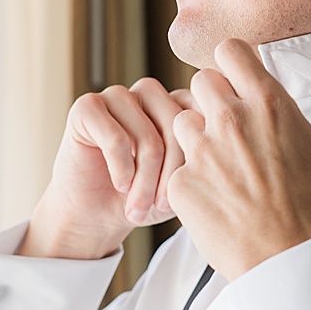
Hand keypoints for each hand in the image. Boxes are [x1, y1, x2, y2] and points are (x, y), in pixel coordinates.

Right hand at [21, 80, 189, 257]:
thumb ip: (204, 160)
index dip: (197, 158)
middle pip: (176, 123)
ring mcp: (117, 96)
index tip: (189, 193)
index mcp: (178, 102)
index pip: (202, 115)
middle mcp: (149, 94)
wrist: (97, 215)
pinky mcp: (86, 108)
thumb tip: (223, 154)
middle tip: (161, 206)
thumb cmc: (145, 198)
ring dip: (144, 177)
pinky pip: (115, 137)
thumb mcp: (184, 182)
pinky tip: (121, 185)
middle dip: (171, 172)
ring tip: (139, 206)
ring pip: (146, 134)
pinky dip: (121, 168)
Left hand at [166, 39, 310, 280]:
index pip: (230, 50)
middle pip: (201, 81)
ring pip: (182, 120)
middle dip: (213, 97)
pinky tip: (214, 196)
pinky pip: (176, 166)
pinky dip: (190, 177)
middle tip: (230, 125)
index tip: (239, 80)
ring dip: (197, 134)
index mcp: (269, 104)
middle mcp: (230, 119)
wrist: (290, 262)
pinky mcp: (181, 183)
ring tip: (220, 162)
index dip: (233, 64)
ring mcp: (201, 151)